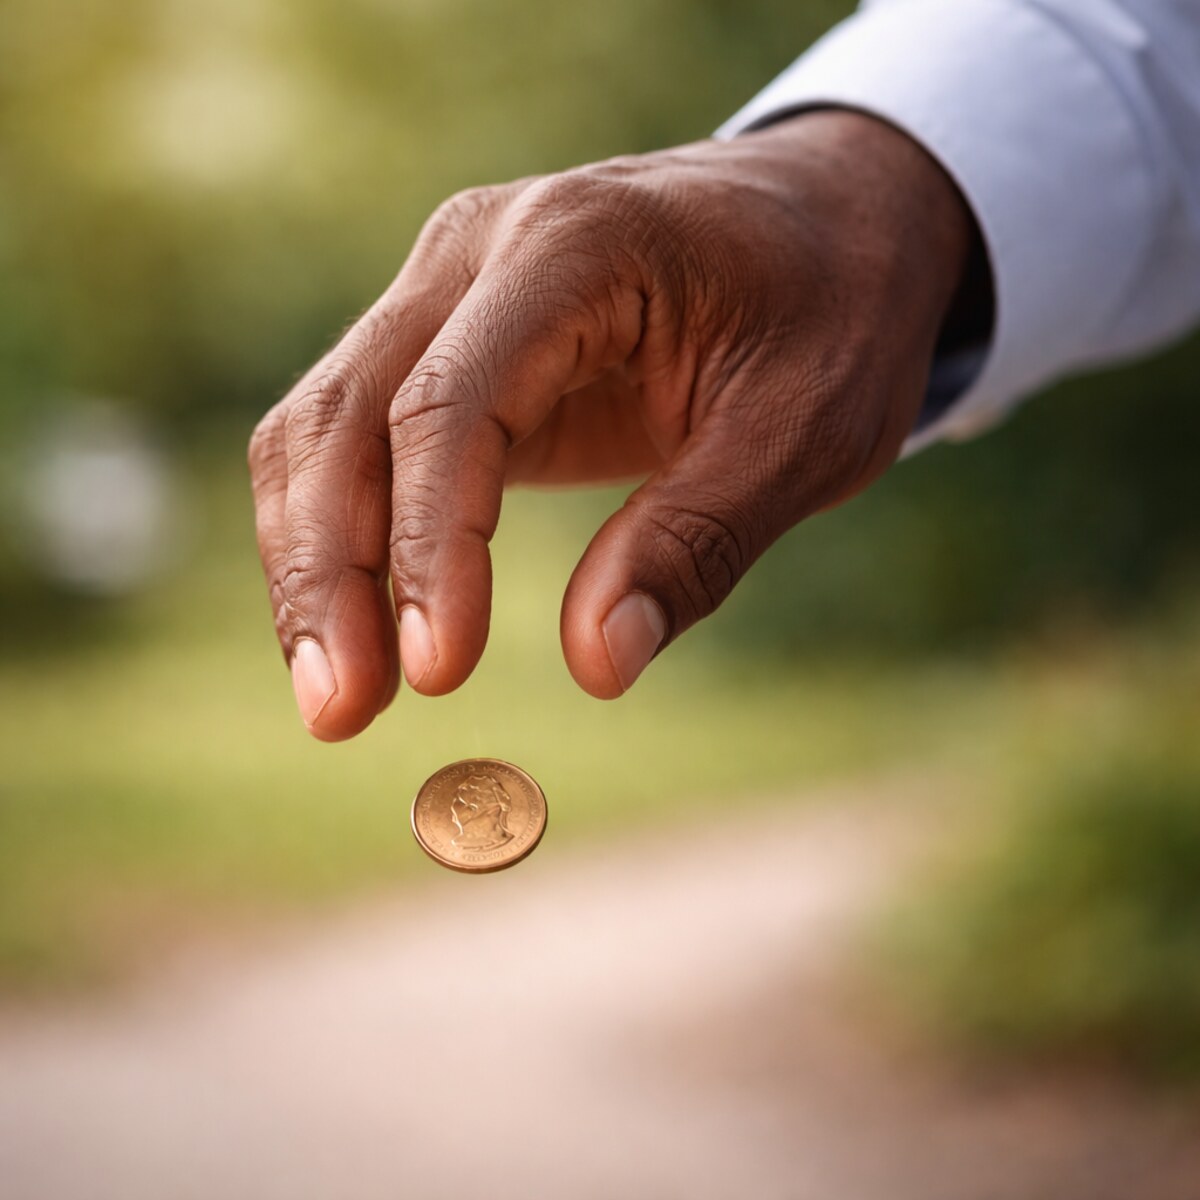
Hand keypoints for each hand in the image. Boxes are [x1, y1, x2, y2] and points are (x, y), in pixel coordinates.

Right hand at [249, 110, 972, 739]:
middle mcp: (478, 250)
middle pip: (347, 413)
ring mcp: (450, 289)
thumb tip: (599, 667)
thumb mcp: (804, 430)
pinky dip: (340, 533)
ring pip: (322, 427)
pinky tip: (355, 624)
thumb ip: (698, 541)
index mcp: (573, 246)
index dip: (429, 544)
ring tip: (335, 697)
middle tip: (337, 711)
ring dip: (312, 563)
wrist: (830, 217)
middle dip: (328, 571)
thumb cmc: (833, 311)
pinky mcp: (451, 341)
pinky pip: (356, 436)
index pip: (452, 402)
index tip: (439, 671)